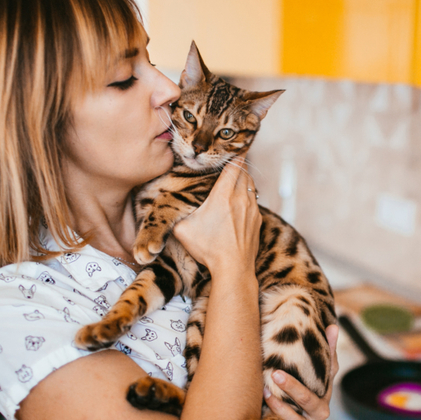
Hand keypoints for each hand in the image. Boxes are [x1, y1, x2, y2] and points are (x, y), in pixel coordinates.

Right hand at [172, 157, 260, 274]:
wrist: (234, 269)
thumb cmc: (209, 250)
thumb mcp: (183, 230)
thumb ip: (174, 214)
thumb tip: (162, 206)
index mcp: (224, 196)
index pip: (233, 166)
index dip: (232, 156)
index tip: (230, 149)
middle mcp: (241, 199)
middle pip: (245, 172)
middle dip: (238, 165)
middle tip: (231, 160)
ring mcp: (253, 210)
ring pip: (252, 185)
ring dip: (244, 179)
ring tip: (236, 177)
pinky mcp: (258, 221)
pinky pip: (255, 200)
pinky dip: (249, 194)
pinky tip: (241, 199)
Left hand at [263, 324, 339, 419]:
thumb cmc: (306, 390)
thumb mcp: (317, 372)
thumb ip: (326, 351)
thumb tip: (334, 327)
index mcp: (325, 393)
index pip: (323, 380)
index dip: (307, 373)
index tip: (283, 367)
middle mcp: (318, 413)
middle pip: (308, 401)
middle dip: (292, 388)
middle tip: (274, 375)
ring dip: (280, 407)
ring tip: (265, 394)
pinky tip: (261, 418)